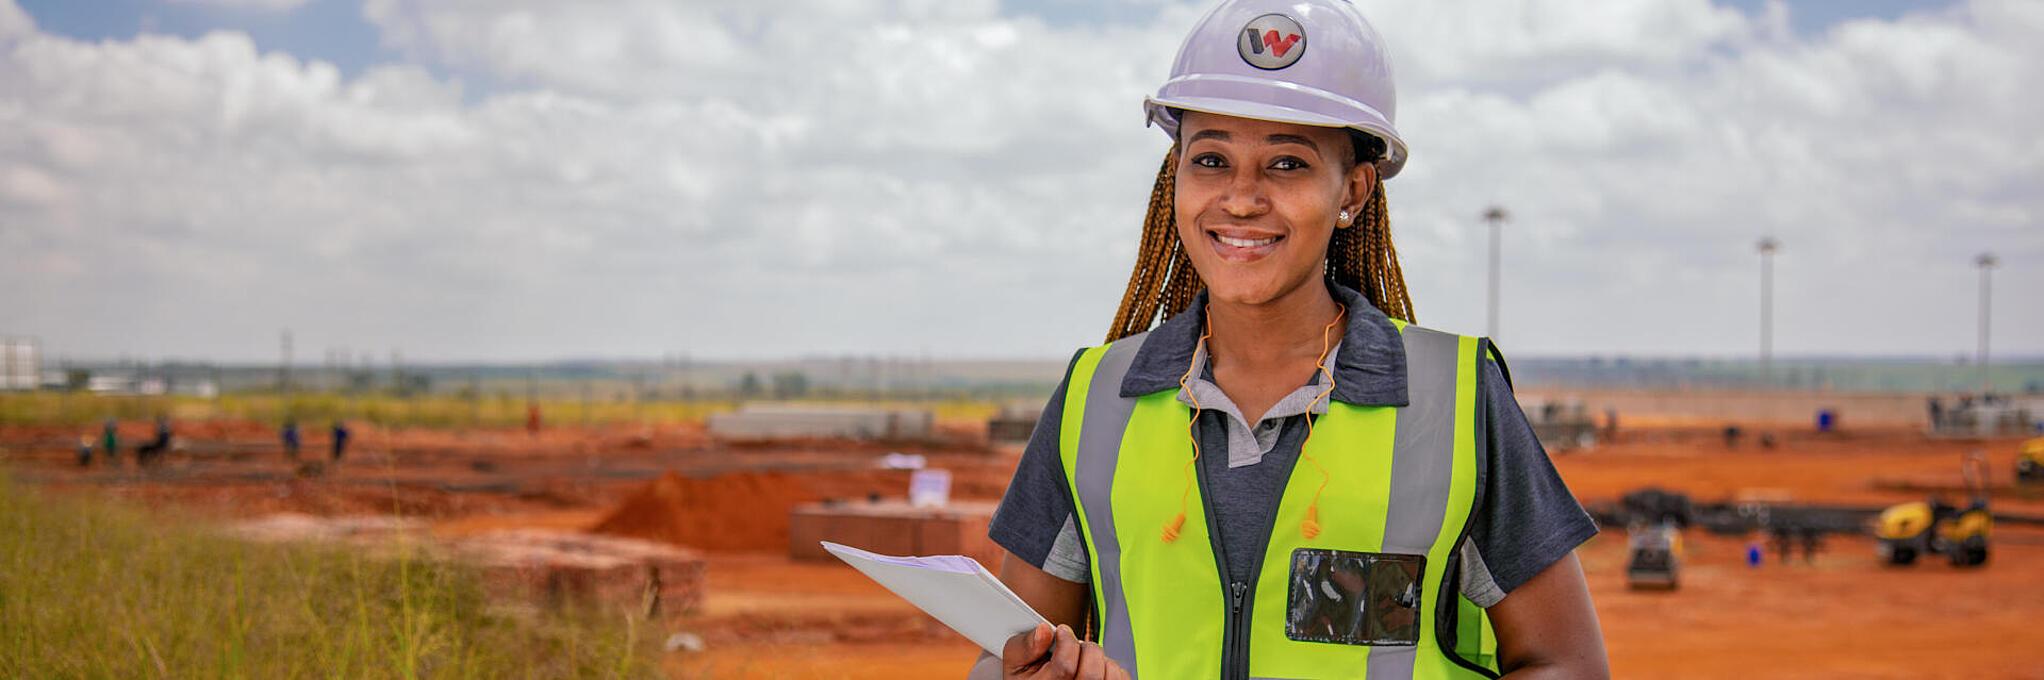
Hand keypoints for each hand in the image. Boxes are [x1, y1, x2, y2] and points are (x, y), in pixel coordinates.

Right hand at [1001, 623, 1128, 679]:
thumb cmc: (1028, 678)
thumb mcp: (1015, 663)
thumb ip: (1025, 646)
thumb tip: (1044, 631)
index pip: (1065, 666)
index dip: (1065, 641)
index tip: (1062, 632)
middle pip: (1090, 673)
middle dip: (1086, 650)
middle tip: (1076, 646)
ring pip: (1108, 674)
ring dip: (1099, 659)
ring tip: (1085, 660)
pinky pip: (1120, 677)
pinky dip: (1112, 667)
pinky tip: (1096, 669)